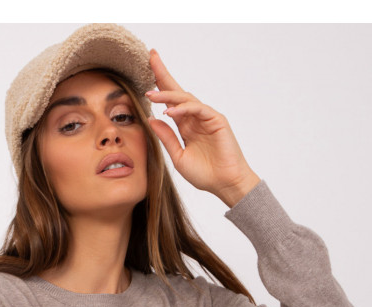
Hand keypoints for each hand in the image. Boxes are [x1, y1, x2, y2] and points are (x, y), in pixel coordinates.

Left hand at [145, 48, 260, 206]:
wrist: (225, 185)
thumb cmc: (205, 175)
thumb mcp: (178, 157)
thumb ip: (166, 138)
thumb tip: (151, 119)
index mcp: (186, 126)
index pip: (170, 102)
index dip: (159, 86)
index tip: (146, 68)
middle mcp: (195, 118)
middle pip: (177, 91)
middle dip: (163, 73)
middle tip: (151, 56)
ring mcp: (206, 117)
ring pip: (185, 98)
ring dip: (167, 95)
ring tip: (151, 95)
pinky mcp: (216, 120)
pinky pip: (197, 108)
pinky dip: (183, 108)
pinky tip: (169, 112)